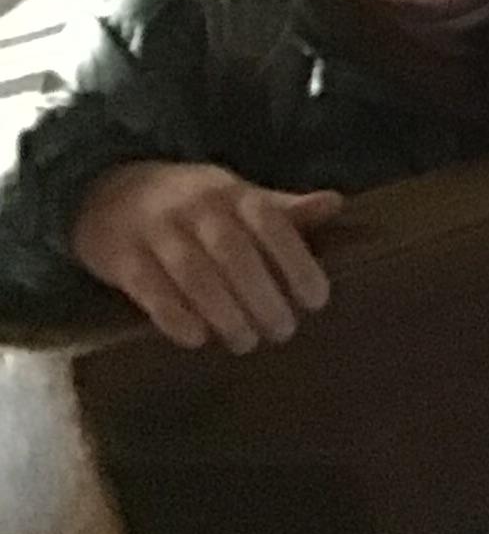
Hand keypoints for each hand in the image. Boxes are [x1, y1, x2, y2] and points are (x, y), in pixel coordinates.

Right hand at [71, 161, 344, 351]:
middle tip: (283, 331)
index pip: (271, 223)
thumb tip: (336, 204)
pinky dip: (175, 316)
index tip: (317, 300)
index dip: (296, 262)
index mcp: (232, 192)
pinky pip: (149, 290)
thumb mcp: (236, 196)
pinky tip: (197, 339)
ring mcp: (156, 231)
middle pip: (234, 253)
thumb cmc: (190, 202)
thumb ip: (283, 209)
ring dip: (224, 313)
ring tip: (246, 342)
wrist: (107, 191)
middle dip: (262, 296)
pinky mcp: (122, 258)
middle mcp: (196, 207)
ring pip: (194, 274)